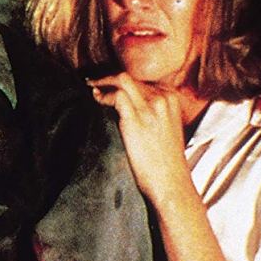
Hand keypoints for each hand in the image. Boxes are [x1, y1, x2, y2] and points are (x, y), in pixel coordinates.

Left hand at [88, 73, 193, 206]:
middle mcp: (163, 99)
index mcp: (171, 100)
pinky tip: (95, 100)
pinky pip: (116, 95)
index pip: (142, 81)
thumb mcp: (165, 129)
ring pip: (122, 80)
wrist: (170, 182)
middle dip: (108, 79)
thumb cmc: (164, 161)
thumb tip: (125, 106)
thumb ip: (151, 114)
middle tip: (92, 83)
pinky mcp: (137, 118)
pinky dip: (102, 95)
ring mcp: (151, 107)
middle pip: (131, 78)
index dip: (121, 82)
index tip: (107, 85)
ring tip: (89, 87)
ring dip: (102, 82)